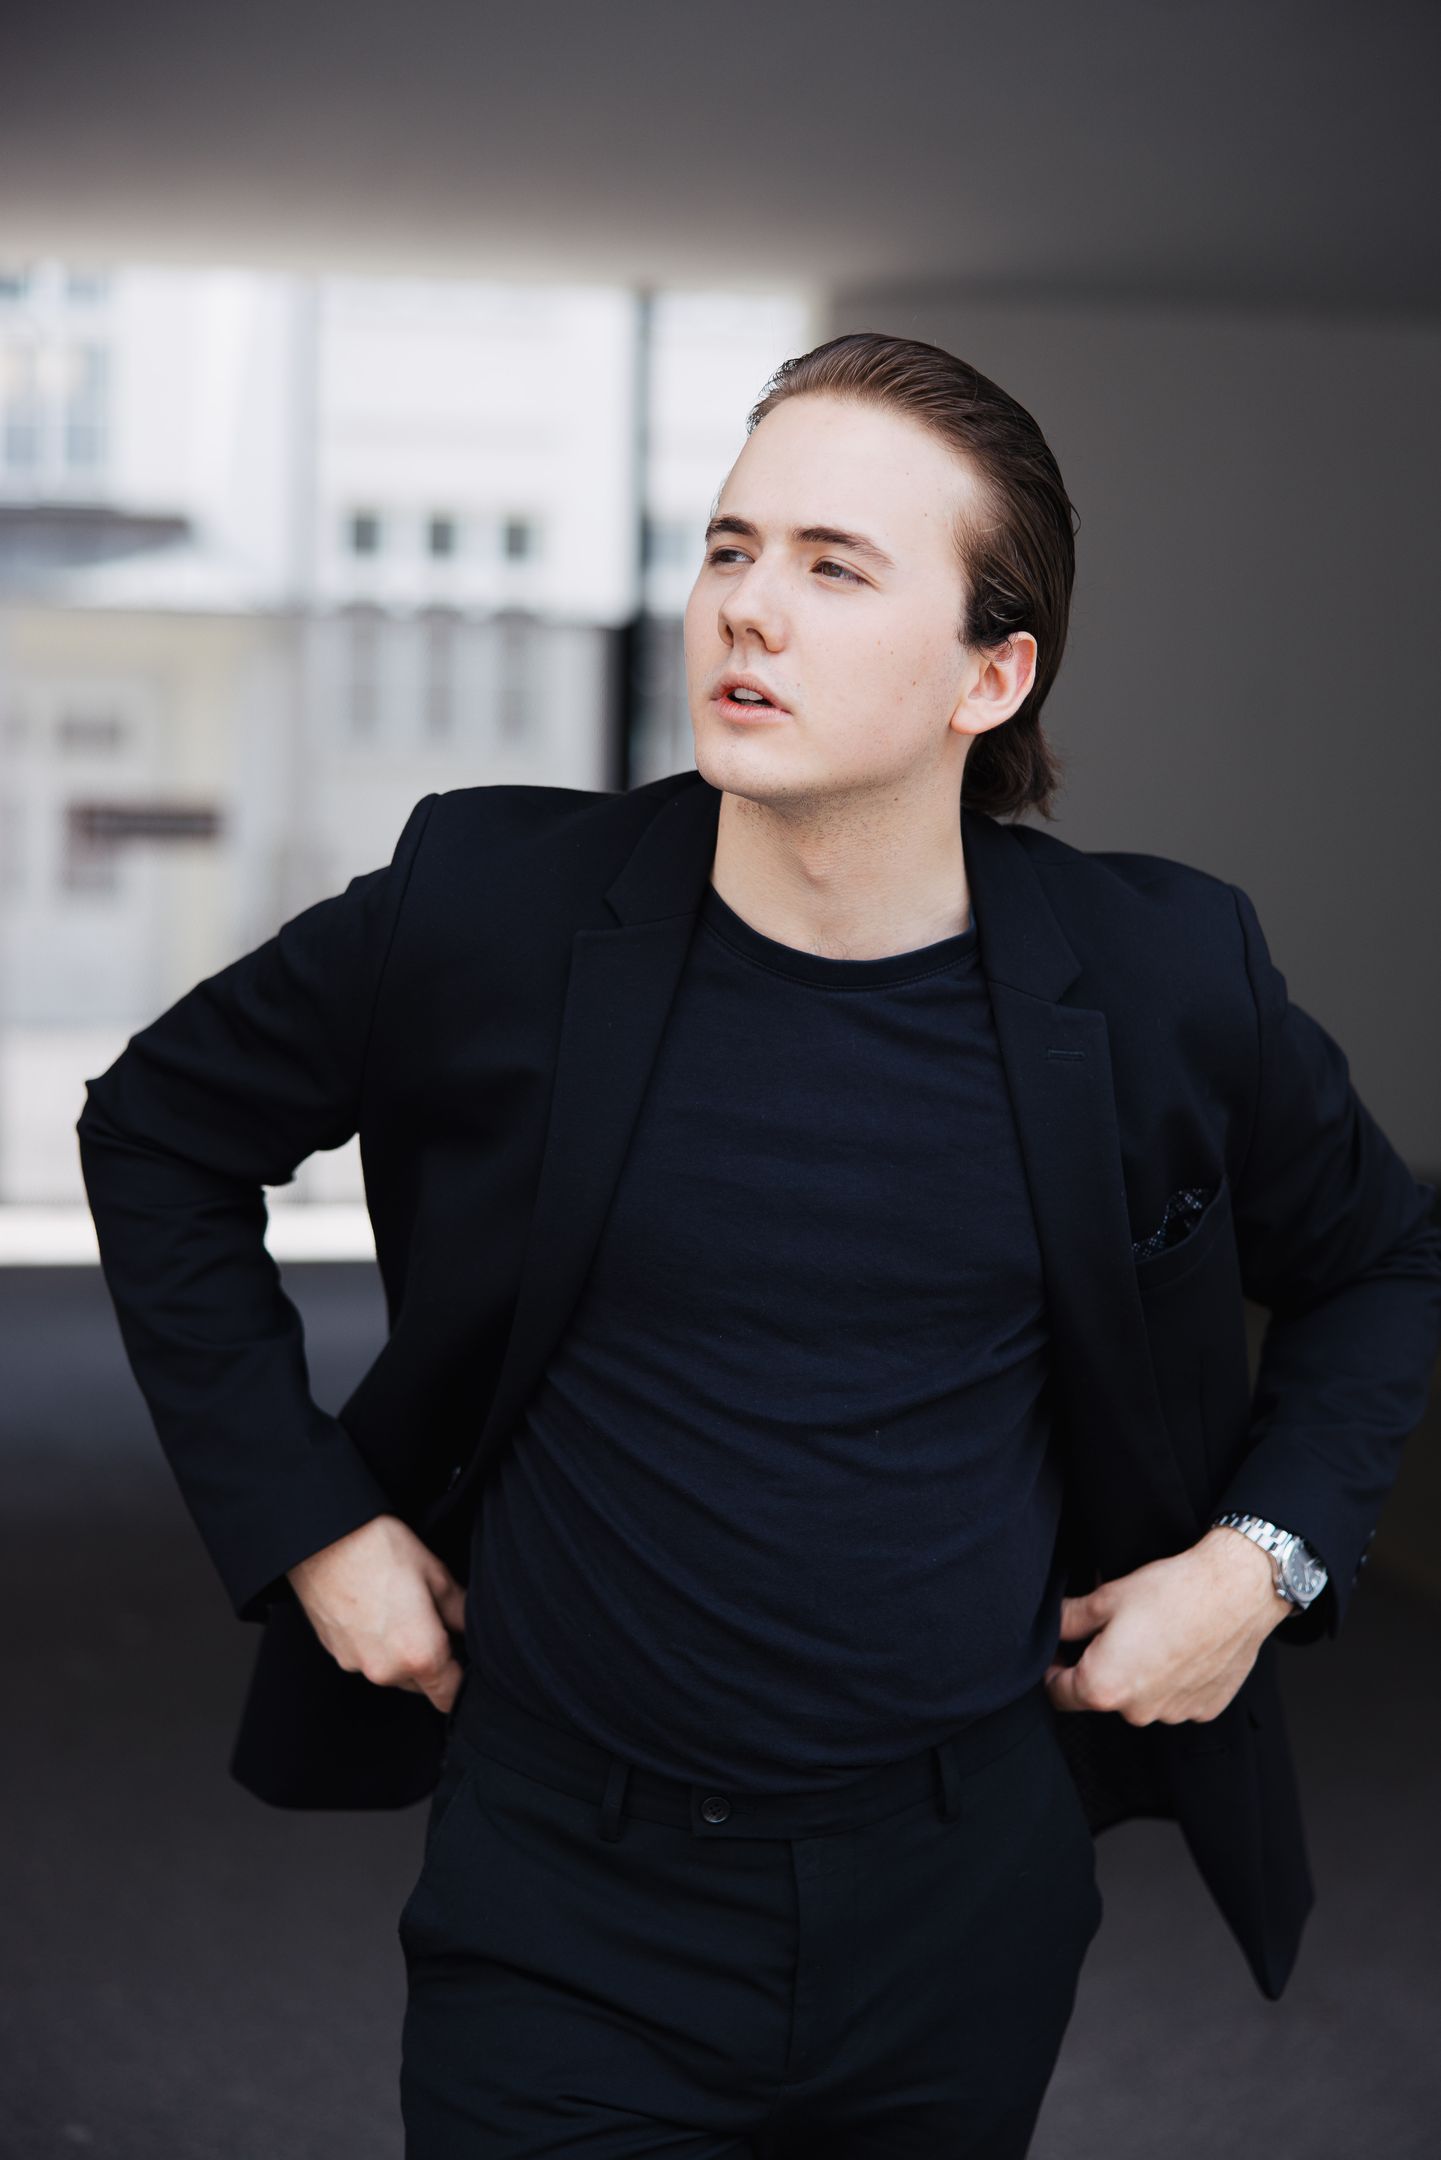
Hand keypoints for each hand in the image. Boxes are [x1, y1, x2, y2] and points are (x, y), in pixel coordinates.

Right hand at [286, 1513, 468, 1714]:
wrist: (321, 1538)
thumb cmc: (380, 1550)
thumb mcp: (434, 1573)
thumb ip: (460, 1610)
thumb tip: (469, 1627)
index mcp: (418, 1655)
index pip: (449, 1696)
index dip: (461, 1679)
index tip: (462, 1656)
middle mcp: (386, 1670)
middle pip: (421, 1685)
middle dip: (431, 1662)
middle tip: (430, 1619)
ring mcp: (356, 1665)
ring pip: (392, 1672)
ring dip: (400, 1654)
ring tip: (399, 1609)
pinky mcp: (335, 1653)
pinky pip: (366, 1659)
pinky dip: (374, 1644)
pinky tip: (375, 1610)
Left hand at [1043, 1525, 1292, 1725]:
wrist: (1236, 1592)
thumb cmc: (1171, 1592)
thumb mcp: (1105, 1598)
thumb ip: (1068, 1619)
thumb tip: (1052, 1625)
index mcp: (1103, 1687)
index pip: (1058, 1694)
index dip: (1053, 1670)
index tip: (1061, 1651)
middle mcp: (1137, 1712)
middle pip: (1103, 1695)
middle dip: (1101, 1667)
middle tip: (1115, 1631)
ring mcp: (1174, 1715)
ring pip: (1141, 1698)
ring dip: (1139, 1675)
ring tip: (1153, 1635)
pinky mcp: (1204, 1710)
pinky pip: (1176, 1698)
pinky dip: (1172, 1679)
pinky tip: (1181, 1647)